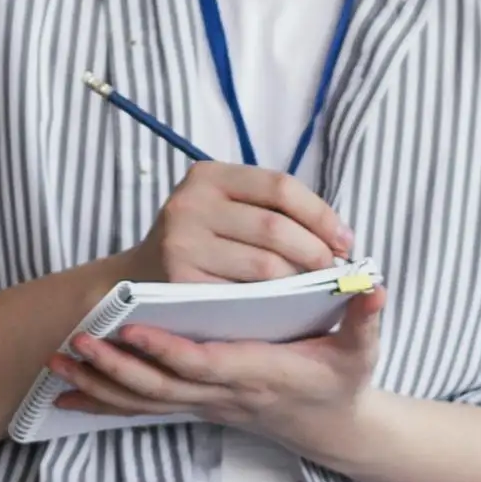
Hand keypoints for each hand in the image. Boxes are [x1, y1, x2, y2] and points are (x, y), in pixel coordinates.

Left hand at [54, 285, 381, 432]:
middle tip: (76, 342)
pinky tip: (66, 391)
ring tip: (57, 362)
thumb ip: (365, 318)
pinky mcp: (194, 403)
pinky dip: (102, 401)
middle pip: (160, 387)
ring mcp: (205, 403)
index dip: (167, 351)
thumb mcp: (362, 351)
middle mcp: (224, 393)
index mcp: (257, 374)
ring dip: (98, 385)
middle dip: (115, 368)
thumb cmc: (344, 381)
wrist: (333, 428)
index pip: (205, 364)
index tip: (133, 329)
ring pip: (144, 401)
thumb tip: (373, 287)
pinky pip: (142, 407)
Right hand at [119, 160, 350, 289]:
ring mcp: (182, 243)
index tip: (344, 240)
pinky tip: (284, 306)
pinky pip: (244, 295)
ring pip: (265, 265)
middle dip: (316, 252)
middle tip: (332, 271)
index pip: (280, 187)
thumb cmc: (199, 243)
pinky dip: (273, 303)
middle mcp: (190, 203)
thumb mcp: (222, 208)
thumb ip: (270, 209)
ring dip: (299, 281)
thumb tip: (339, 236)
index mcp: (208, 175)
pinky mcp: (180, 282)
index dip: (321, 214)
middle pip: (276, 228)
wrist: (136, 280)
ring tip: (313, 289)